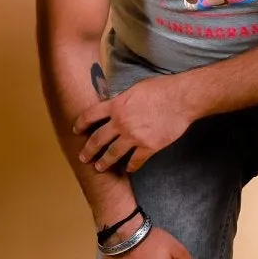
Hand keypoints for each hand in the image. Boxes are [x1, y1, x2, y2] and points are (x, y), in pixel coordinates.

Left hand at [73, 75, 194, 171]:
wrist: (181, 99)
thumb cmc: (160, 89)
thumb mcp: (134, 89)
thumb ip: (121, 100)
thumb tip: (115, 105)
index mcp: (116, 105)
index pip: (90, 116)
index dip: (80, 124)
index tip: (76, 130)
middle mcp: (121, 122)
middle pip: (98, 139)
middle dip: (88, 150)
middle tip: (83, 157)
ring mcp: (134, 136)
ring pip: (113, 153)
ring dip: (104, 162)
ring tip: (99, 167)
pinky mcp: (149, 146)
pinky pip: (136, 160)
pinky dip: (132, 166)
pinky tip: (129, 169)